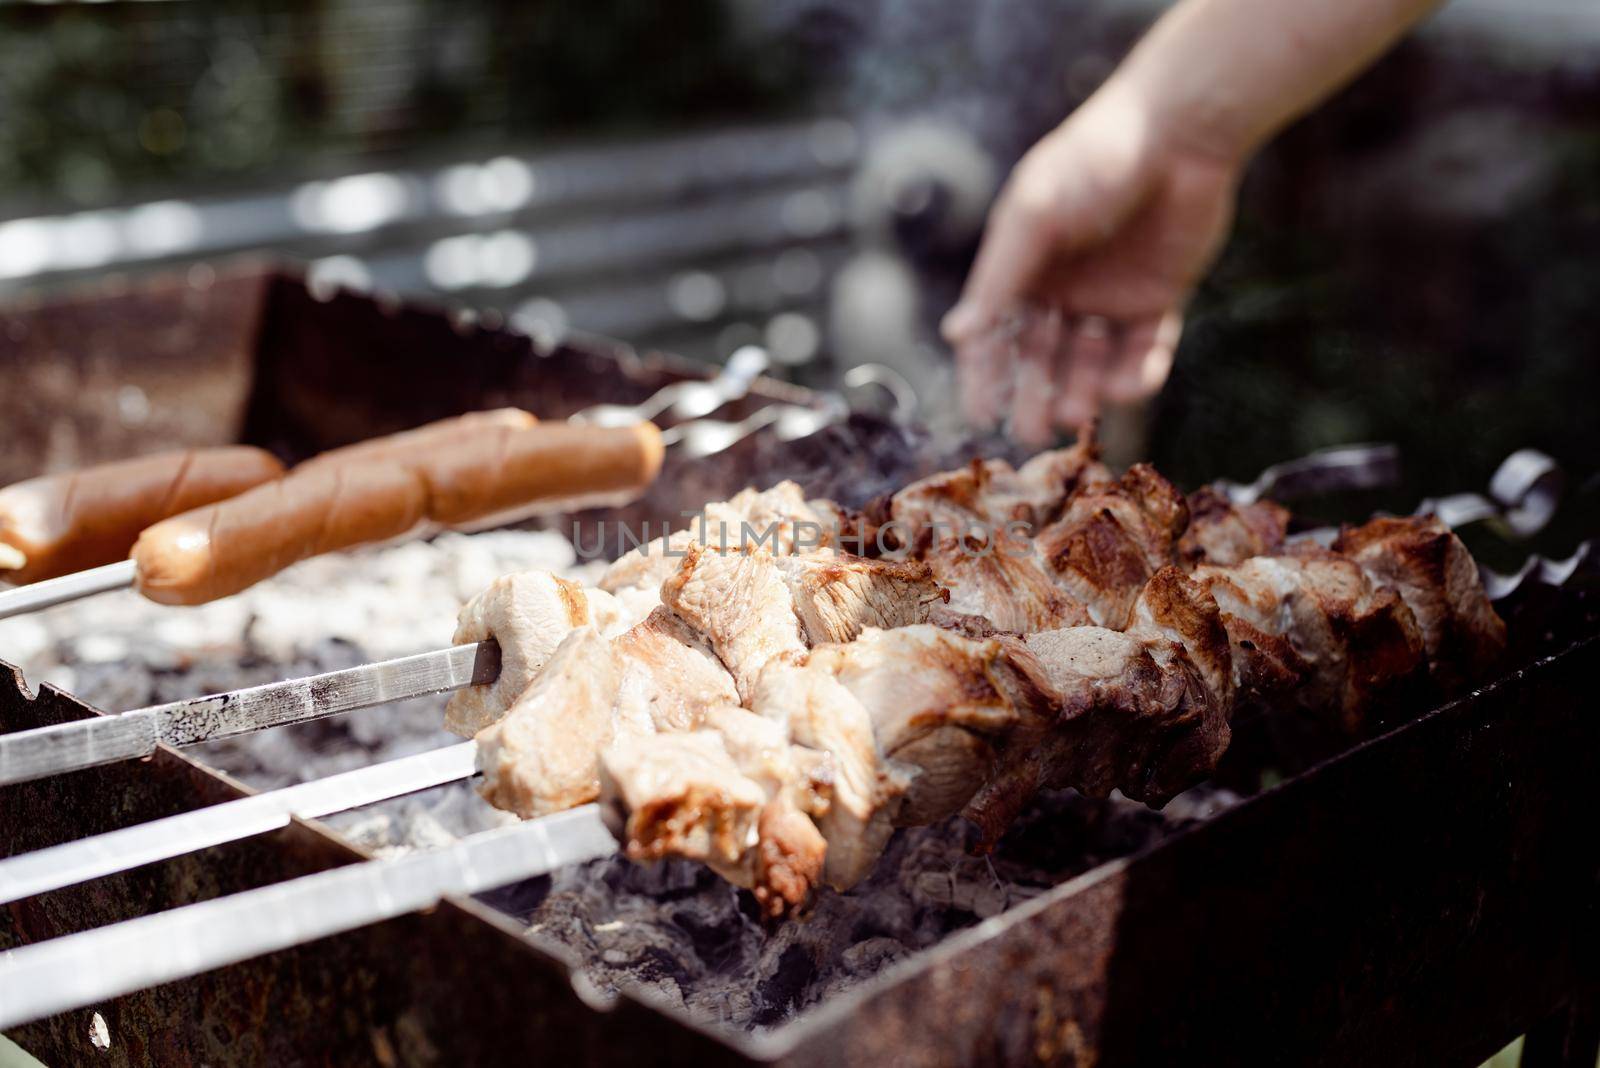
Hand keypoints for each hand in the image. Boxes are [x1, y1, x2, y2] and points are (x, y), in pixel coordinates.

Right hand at [942, 85, 1242, 443]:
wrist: (1180, 132)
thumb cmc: (1094, 161)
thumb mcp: (1035, 215)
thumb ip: (998, 278)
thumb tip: (955, 335)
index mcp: (1021, 265)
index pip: (993, 332)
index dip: (984, 375)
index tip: (981, 416)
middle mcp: (1061, 285)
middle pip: (1040, 357)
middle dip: (1034, 395)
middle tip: (1032, 432)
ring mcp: (1110, 295)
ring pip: (1089, 360)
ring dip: (1081, 390)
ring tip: (1077, 414)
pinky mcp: (1158, 297)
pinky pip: (1143, 350)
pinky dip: (1135, 374)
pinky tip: (1124, 388)